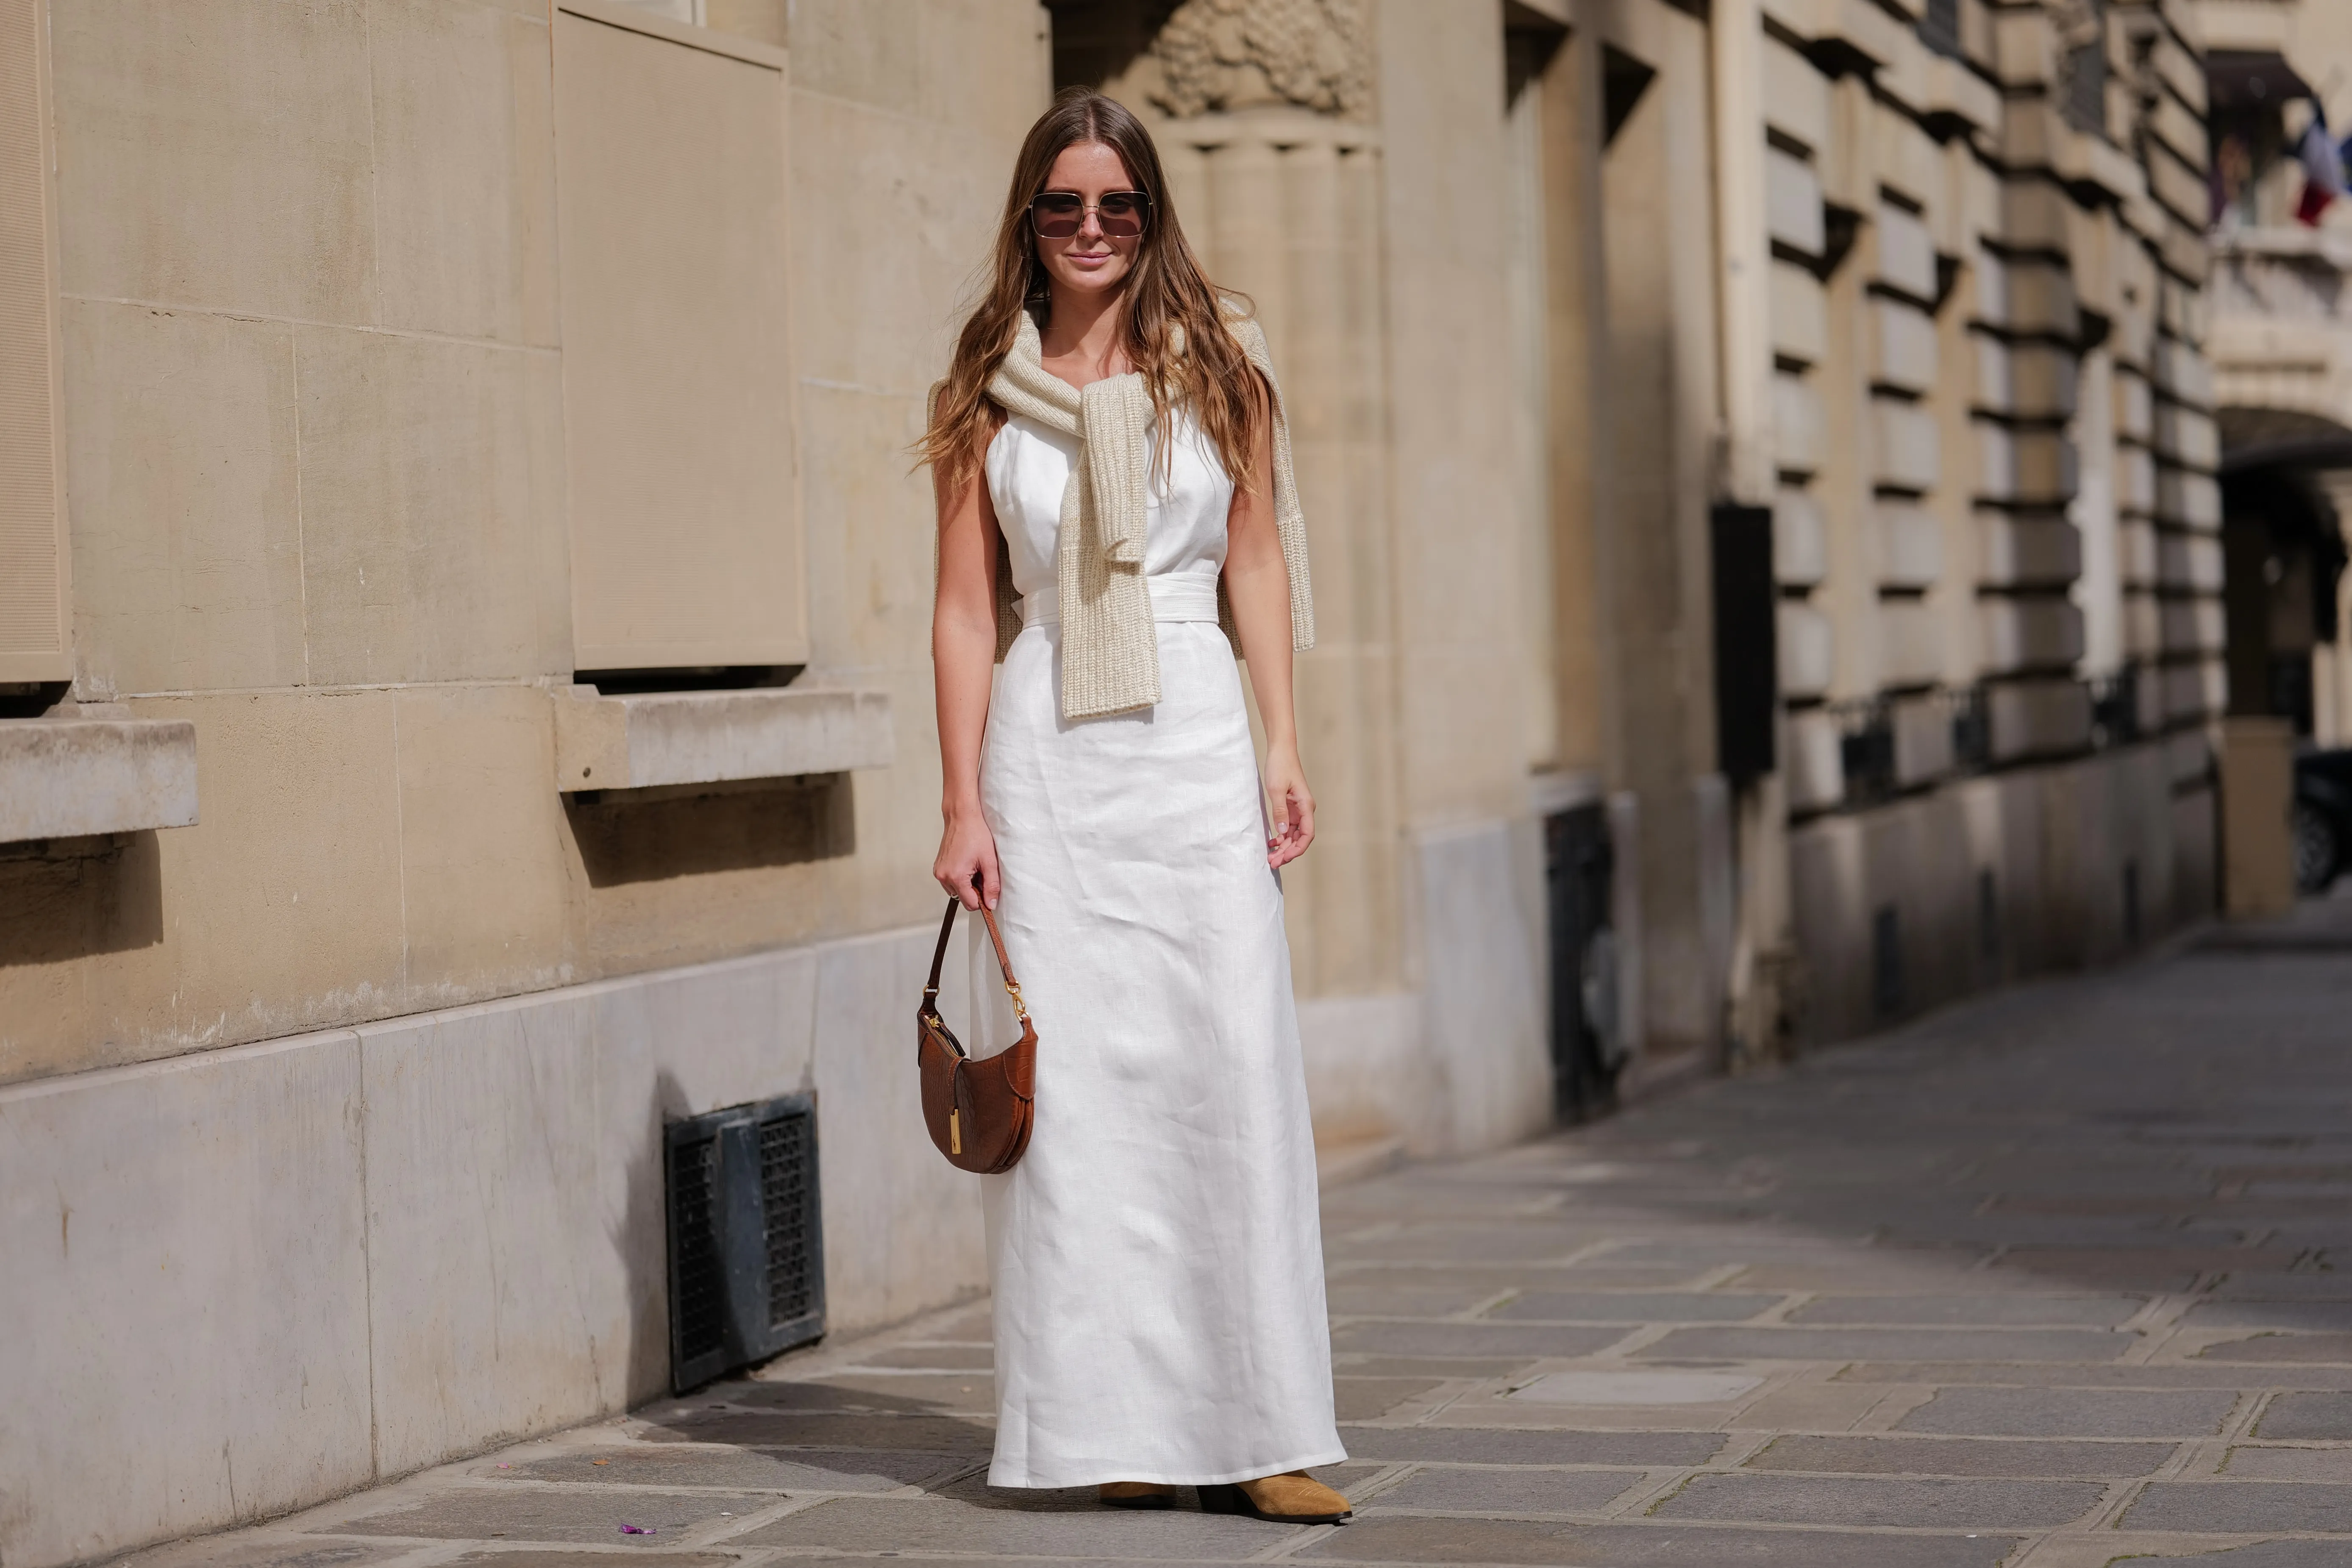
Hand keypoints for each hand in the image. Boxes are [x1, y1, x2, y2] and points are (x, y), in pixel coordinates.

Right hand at [935, 810, 1000, 908]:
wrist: (961, 817)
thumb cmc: (975, 834)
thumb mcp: (989, 861)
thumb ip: (991, 886)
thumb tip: (991, 905)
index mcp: (955, 877)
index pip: (970, 904)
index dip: (982, 900)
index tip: (989, 889)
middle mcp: (943, 876)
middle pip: (962, 898)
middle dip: (974, 890)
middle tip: (981, 871)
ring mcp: (938, 872)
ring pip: (956, 891)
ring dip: (967, 885)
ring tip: (973, 866)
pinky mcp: (938, 867)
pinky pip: (950, 881)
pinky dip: (960, 878)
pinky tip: (966, 864)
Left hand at [1264, 749, 1315, 869]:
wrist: (1280, 749)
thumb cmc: (1280, 766)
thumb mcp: (1276, 790)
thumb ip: (1280, 811)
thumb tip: (1283, 832)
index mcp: (1306, 806)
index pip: (1307, 835)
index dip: (1297, 850)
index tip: (1284, 858)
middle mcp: (1305, 809)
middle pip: (1300, 838)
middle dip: (1287, 852)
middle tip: (1272, 863)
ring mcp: (1298, 809)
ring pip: (1293, 835)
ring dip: (1283, 847)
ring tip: (1270, 857)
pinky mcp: (1291, 807)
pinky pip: (1288, 827)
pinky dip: (1281, 837)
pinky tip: (1271, 843)